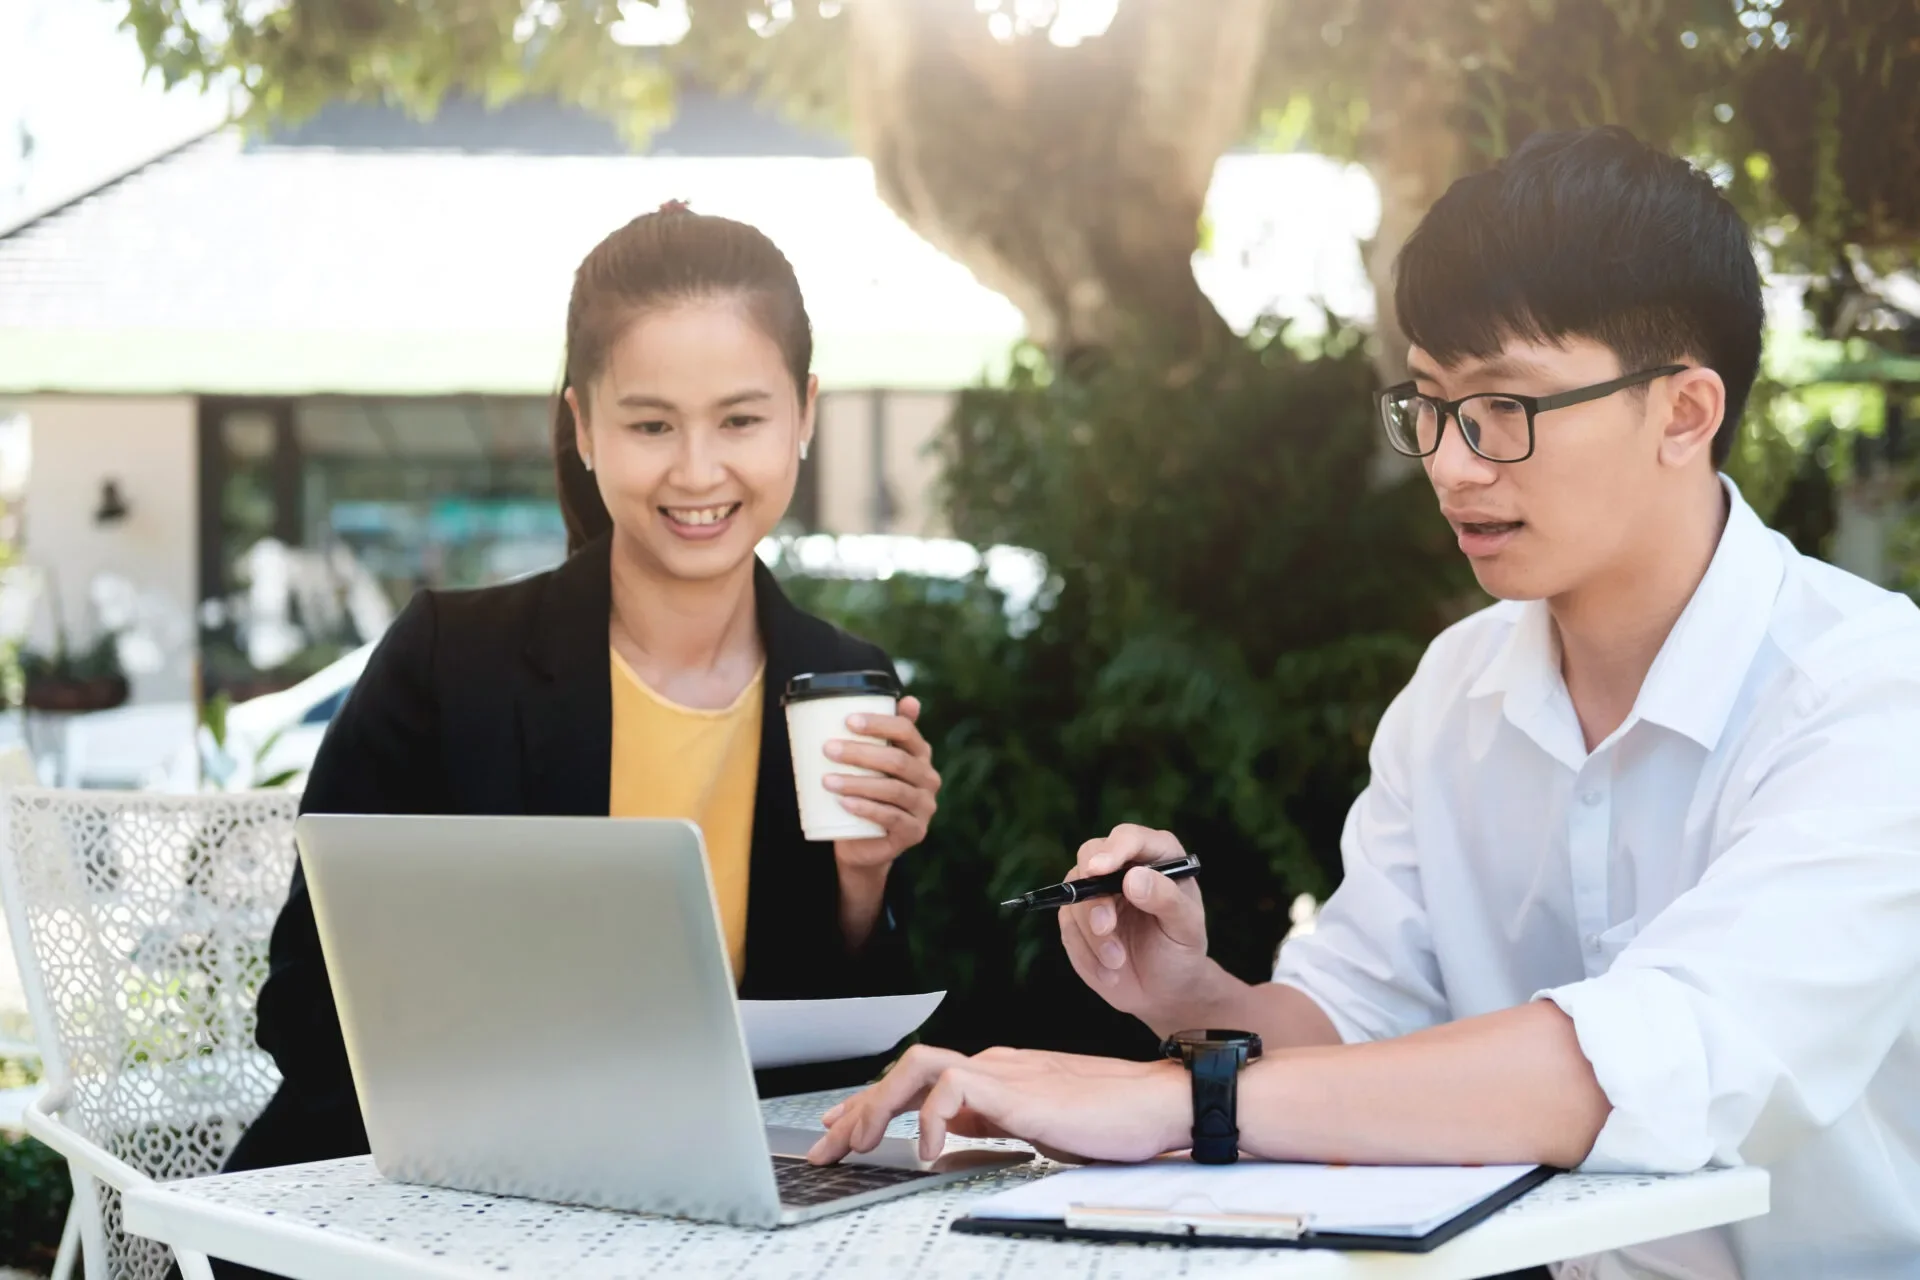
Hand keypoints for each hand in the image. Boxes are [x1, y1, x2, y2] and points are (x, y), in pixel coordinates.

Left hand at [806, 1044, 1188, 1165]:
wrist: (1165, 1104)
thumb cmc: (1116, 1120)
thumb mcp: (1039, 1127)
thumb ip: (994, 1123)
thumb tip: (948, 1136)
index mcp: (999, 1074)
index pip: (921, 1079)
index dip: (874, 1101)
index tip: (842, 1126)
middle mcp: (996, 1064)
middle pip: (907, 1069)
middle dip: (857, 1107)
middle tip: (826, 1145)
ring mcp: (1006, 1072)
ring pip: (917, 1068)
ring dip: (876, 1105)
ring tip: (855, 1143)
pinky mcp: (1019, 1090)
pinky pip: (952, 1090)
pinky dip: (928, 1119)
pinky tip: (924, 1150)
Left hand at [828, 696, 939, 874]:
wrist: (863, 843)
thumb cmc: (866, 792)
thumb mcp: (870, 762)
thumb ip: (877, 733)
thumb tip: (904, 698)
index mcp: (920, 754)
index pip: (906, 731)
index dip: (879, 724)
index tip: (847, 721)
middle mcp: (929, 778)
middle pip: (897, 760)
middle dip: (860, 753)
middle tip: (828, 749)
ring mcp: (925, 807)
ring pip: (893, 789)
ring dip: (857, 782)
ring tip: (827, 780)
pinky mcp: (914, 832)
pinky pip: (891, 817)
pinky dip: (867, 808)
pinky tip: (845, 803)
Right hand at [1059, 825, 1224, 1034]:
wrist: (1163, 988)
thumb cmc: (1181, 950)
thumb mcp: (1186, 928)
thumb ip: (1166, 899)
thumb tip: (1133, 878)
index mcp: (1157, 856)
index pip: (1129, 838)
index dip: (1113, 850)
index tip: (1099, 870)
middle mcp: (1123, 865)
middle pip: (1090, 856)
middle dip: (1094, 895)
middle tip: (1105, 927)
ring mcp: (1096, 888)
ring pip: (1075, 896)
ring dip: (1093, 935)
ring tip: (1118, 963)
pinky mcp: (1076, 915)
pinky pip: (1068, 926)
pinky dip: (1086, 953)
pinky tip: (1109, 972)